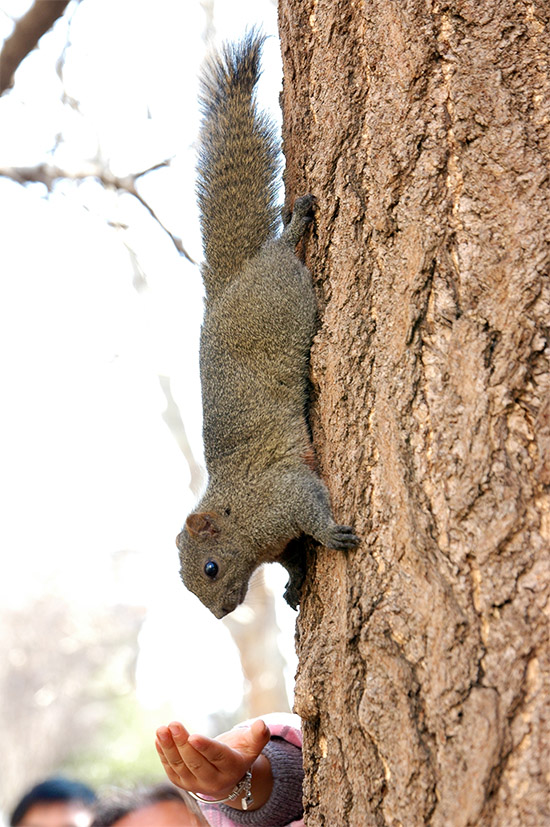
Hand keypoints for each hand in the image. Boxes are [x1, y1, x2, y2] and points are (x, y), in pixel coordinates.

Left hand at [155, 718, 272, 810]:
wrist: (227, 776)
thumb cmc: (239, 752)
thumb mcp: (251, 745)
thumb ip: (258, 736)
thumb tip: (262, 724)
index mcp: (232, 769)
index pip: (217, 757)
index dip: (205, 747)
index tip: (193, 736)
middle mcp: (214, 781)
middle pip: (195, 762)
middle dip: (182, 743)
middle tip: (173, 725)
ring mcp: (196, 784)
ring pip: (180, 766)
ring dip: (169, 748)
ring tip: (162, 729)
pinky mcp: (183, 783)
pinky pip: (171, 770)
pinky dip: (164, 754)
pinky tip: (159, 738)